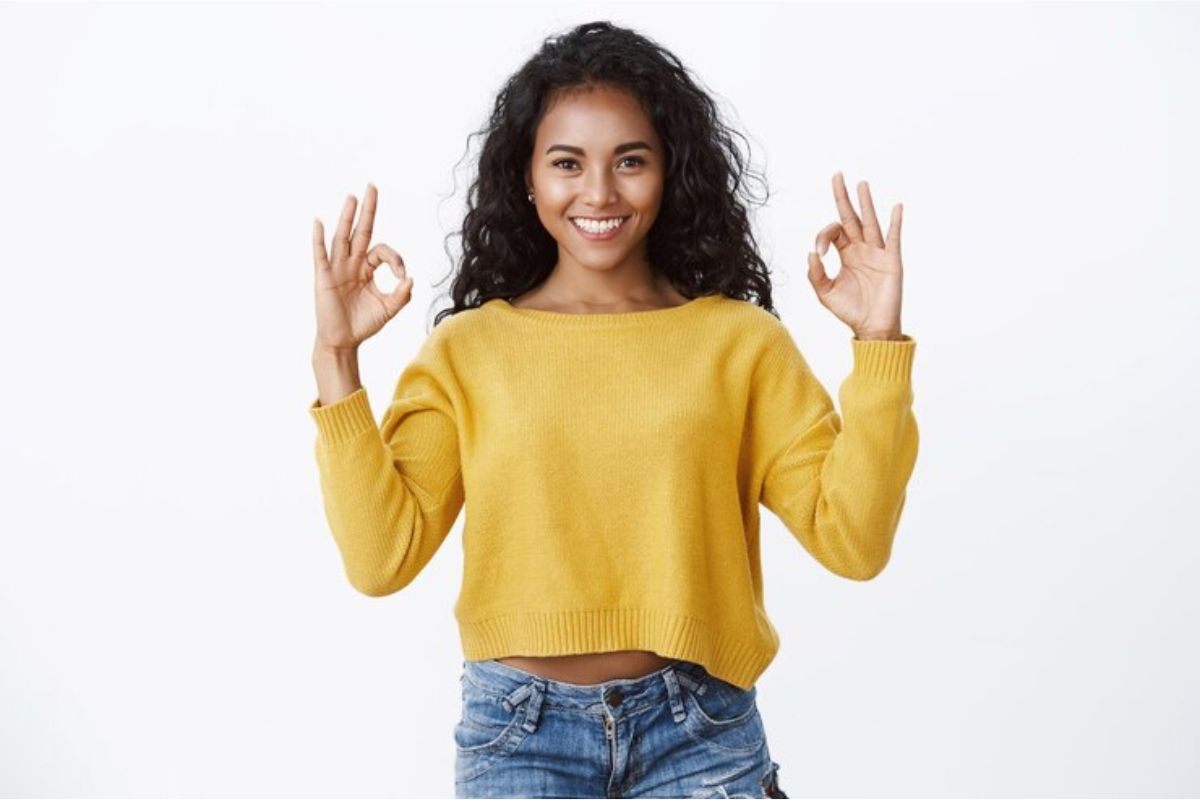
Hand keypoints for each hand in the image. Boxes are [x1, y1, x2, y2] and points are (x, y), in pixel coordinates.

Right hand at [312, 182, 413, 352]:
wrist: (344, 341)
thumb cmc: (364, 324)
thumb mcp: (389, 309)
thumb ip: (402, 295)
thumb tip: (410, 278)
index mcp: (367, 269)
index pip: (382, 251)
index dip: (396, 259)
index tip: (402, 276)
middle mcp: (352, 264)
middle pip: (361, 231)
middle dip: (367, 210)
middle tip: (372, 186)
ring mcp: (337, 268)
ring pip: (343, 238)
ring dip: (347, 217)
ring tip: (352, 197)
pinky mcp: (324, 277)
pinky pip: (320, 255)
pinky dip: (319, 238)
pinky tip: (319, 222)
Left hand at [808, 172, 904, 339]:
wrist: (871, 327)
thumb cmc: (850, 310)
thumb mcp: (825, 293)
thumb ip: (815, 274)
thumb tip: (811, 253)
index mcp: (846, 254)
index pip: (833, 232)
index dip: (823, 236)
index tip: (819, 251)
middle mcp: (861, 249)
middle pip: (851, 217)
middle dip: (843, 197)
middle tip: (837, 175)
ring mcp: (877, 253)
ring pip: (871, 222)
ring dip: (866, 203)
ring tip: (861, 184)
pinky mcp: (891, 261)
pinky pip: (894, 237)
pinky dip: (895, 222)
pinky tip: (896, 207)